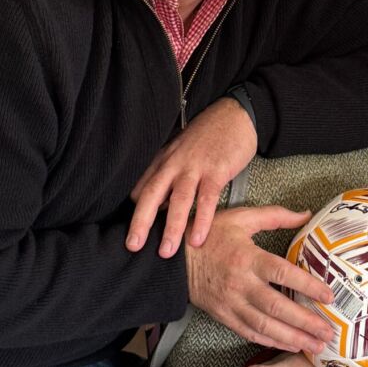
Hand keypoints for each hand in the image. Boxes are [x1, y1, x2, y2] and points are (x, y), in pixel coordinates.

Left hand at [127, 96, 257, 257]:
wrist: (234, 114)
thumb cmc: (208, 136)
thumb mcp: (181, 151)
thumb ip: (168, 174)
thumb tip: (158, 204)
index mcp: (164, 161)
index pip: (142, 189)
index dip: (137, 212)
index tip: (133, 234)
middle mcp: (174, 164)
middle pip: (152, 194)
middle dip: (141, 222)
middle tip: (133, 246)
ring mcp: (195, 167)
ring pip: (179, 200)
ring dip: (172, 228)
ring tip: (167, 252)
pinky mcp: (217, 171)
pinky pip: (207, 199)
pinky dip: (202, 219)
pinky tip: (198, 238)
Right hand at [185, 206, 334, 353]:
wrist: (171, 260)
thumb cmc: (208, 235)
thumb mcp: (241, 218)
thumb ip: (275, 216)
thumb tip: (306, 214)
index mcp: (247, 258)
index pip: (282, 273)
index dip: (306, 286)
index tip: (328, 296)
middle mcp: (240, 284)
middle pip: (276, 306)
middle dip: (305, 322)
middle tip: (328, 331)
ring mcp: (231, 303)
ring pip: (265, 325)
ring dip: (292, 338)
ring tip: (315, 345)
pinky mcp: (224, 316)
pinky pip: (250, 332)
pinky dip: (271, 341)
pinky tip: (289, 346)